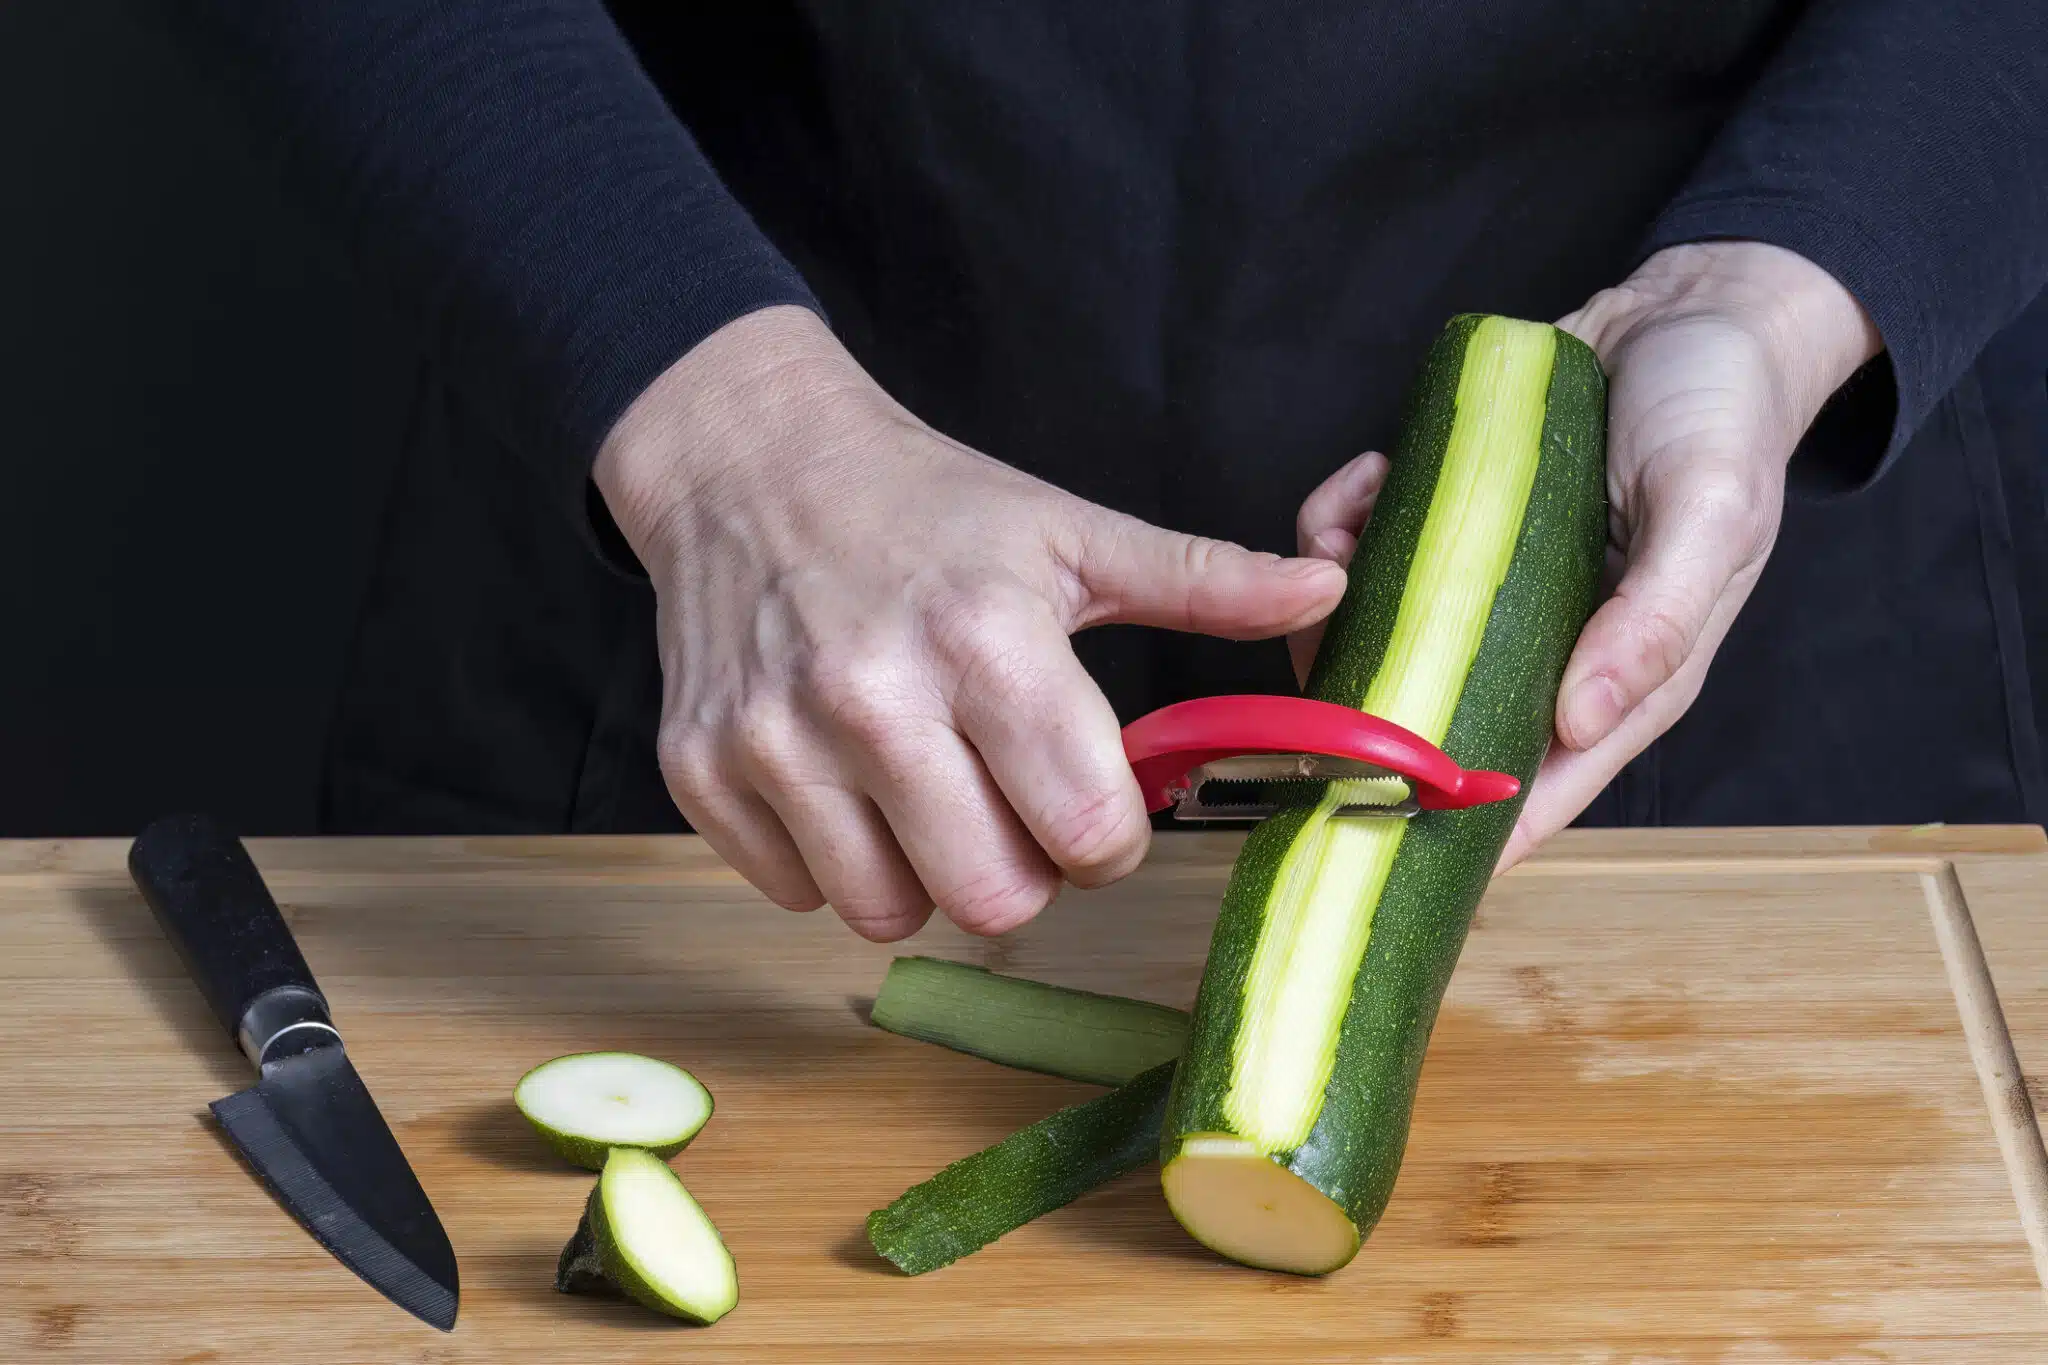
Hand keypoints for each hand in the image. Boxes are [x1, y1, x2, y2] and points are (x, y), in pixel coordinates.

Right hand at [595, 306, 1347, 940]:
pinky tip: (842, 778)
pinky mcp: (702, 771)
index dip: (1108, 835)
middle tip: (1008, 803)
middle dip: (1023, 871)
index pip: (1090, 833)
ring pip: (888, 912)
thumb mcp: (1069, 531)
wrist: (750, 463)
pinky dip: (831, 858)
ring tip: (923, 787)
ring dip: (922, 874)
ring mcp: (775, 740)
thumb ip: (1202, 578)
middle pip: (994, 899)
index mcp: (987, 637)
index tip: (1090, 797)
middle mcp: (873, 695)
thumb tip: (1326, 590)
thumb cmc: (927, 506)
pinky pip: (796, 893)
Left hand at [1291, 242, 1880, 869]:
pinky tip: (1365, 479)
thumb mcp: (1709, 513)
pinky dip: (1350, 523)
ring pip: (1389, 638)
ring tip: (1341, 537)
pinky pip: (1377, 552)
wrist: (1692, 311)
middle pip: (1437, 725)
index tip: (1370, 842)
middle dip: (1363, 709)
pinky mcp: (1456, 533)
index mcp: (1622, 679)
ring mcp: (1494, 594)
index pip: (1531, 790)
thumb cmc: (1721, 416)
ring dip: (1341, 602)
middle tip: (1314, 663)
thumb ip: (1657, 621)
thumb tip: (1578, 725)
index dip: (1454, 829)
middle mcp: (1547, 651)